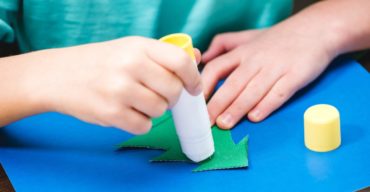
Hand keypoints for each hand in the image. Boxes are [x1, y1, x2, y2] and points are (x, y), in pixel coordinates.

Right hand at [31, 36, 201, 133]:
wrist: (58, 75)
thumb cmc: (100, 62)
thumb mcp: (130, 48)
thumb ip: (163, 54)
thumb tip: (196, 57)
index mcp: (139, 46)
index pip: (181, 61)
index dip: (193, 77)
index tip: (193, 87)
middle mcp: (130, 65)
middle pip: (173, 90)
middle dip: (172, 97)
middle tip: (159, 95)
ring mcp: (119, 90)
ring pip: (160, 110)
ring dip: (154, 110)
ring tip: (138, 101)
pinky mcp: (110, 113)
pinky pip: (143, 126)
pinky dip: (140, 123)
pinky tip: (127, 112)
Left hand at [201, 28, 335, 128]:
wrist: (316, 30)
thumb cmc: (279, 38)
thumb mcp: (249, 36)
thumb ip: (224, 43)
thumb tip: (204, 56)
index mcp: (243, 52)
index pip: (217, 68)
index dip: (205, 86)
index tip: (197, 103)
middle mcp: (256, 60)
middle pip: (232, 84)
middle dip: (218, 104)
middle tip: (207, 121)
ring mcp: (276, 68)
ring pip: (252, 91)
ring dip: (237, 109)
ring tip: (225, 124)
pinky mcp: (295, 75)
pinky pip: (278, 93)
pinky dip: (266, 105)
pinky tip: (255, 117)